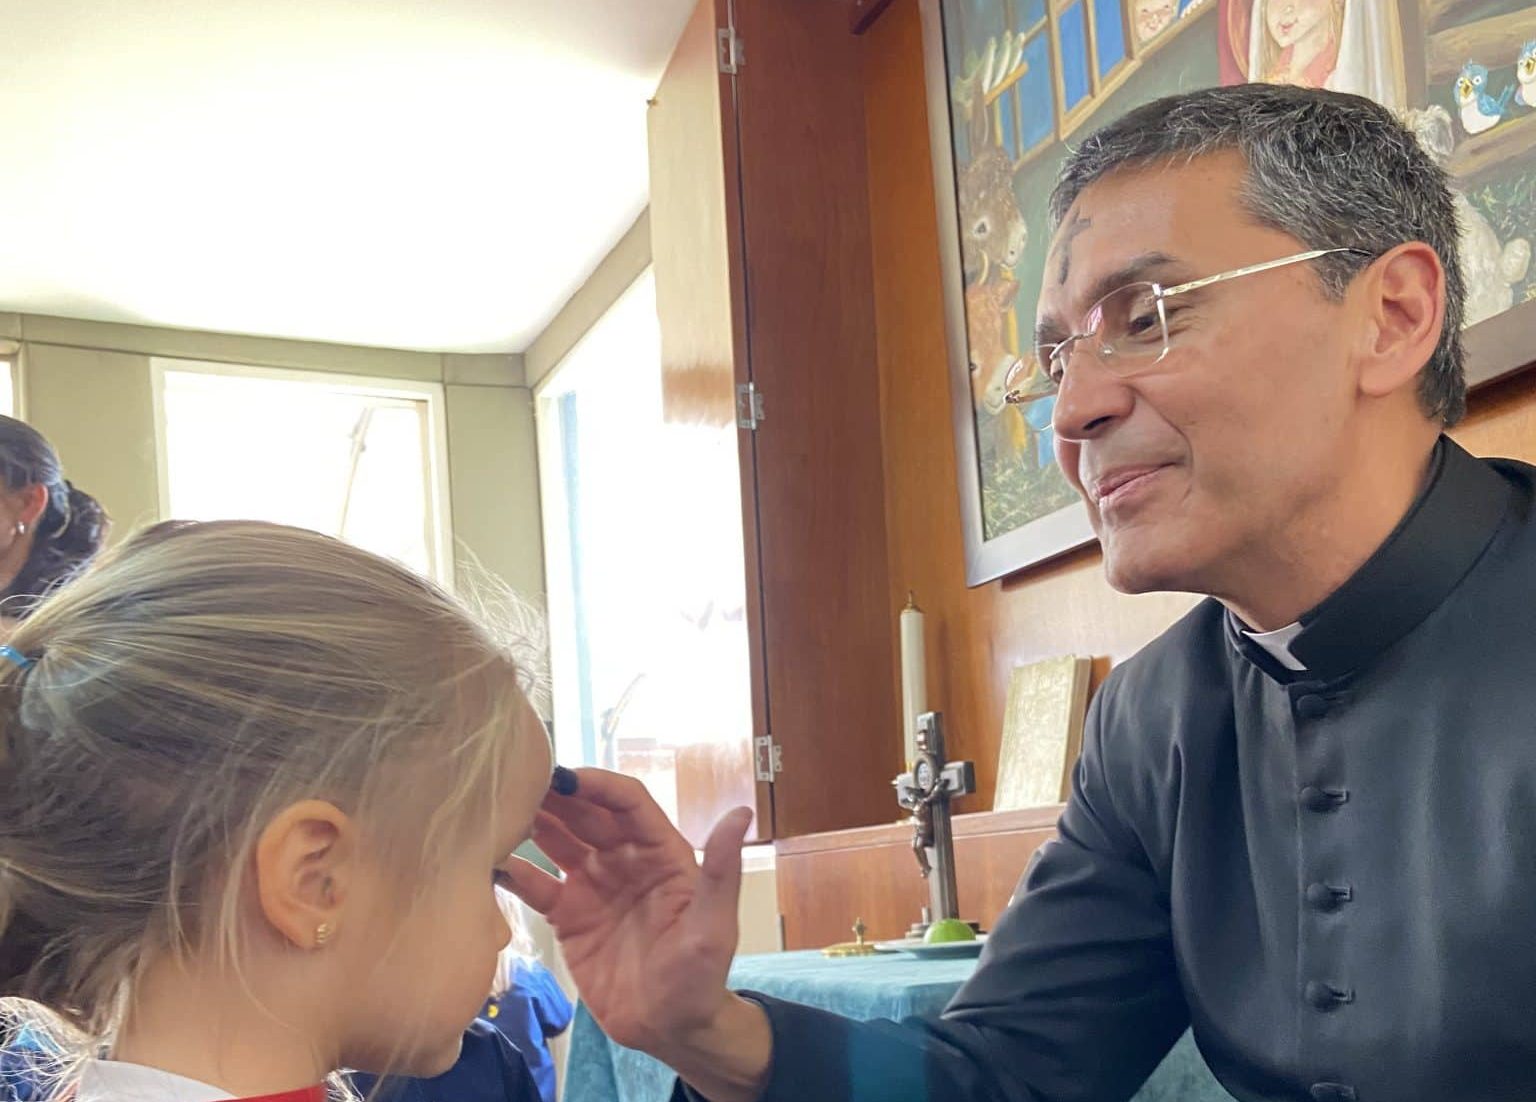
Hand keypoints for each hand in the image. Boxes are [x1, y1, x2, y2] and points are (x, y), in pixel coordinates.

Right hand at [502, 770, 768, 1090]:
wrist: (670, 1029)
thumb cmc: (701, 976)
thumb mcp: (714, 924)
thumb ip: (722, 869)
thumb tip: (742, 812)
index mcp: (662, 851)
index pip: (627, 802)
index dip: (597, 785)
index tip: (563, 774)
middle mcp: (625, 859)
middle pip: (586, 814)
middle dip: (556, 795)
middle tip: (516, 780)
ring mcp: (593, 885)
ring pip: (558, 840)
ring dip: (532, 822)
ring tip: (498, 808)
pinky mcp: (569, 916)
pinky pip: (537, 885)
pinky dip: (514, 872)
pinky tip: (490, 861)